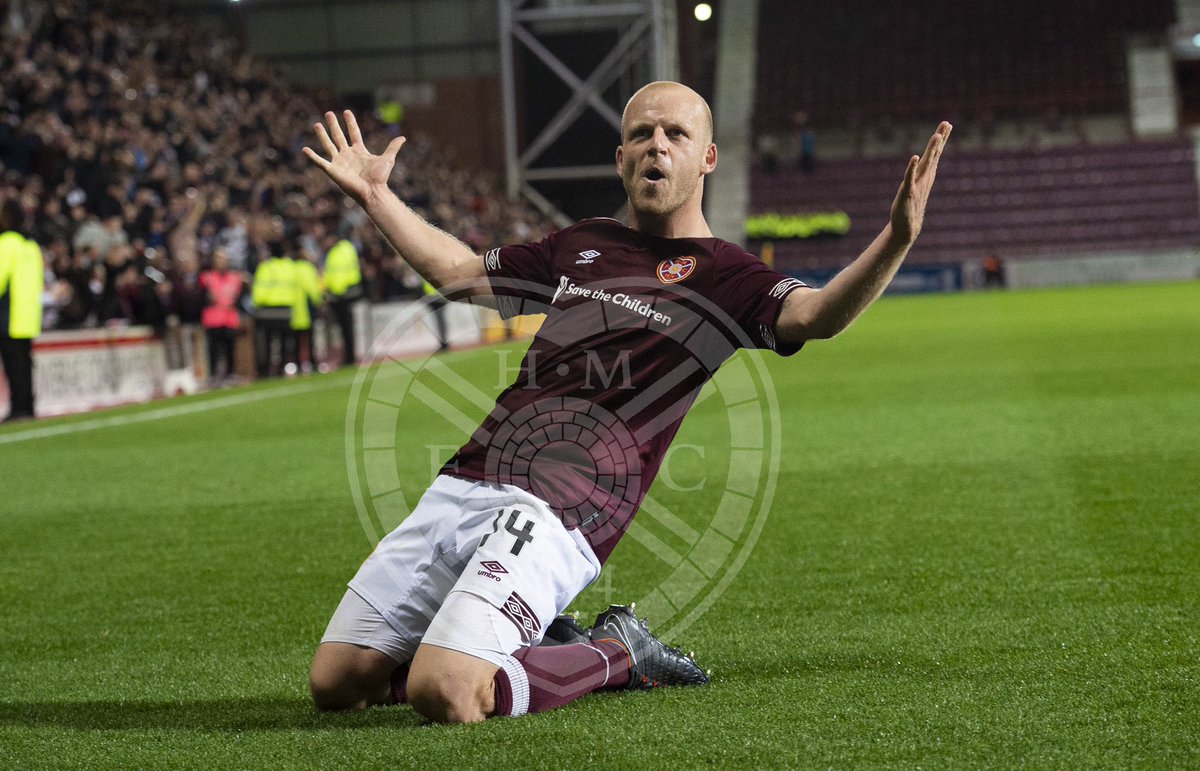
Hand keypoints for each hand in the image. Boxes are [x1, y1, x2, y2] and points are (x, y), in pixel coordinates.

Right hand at [303, 110, 405, 208]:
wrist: (373, 192)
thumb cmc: (380, 178)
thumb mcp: (387, 159)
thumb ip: (393, 147)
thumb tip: (403, 137)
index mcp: (359, 151)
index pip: (353, 133)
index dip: (350, 123)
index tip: (346, 111)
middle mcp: (348, 155)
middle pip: (339, 137)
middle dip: (334, 125)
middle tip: (328, 113)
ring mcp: (339, 162)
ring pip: (329, 145)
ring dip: (322, 135)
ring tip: (316, 124)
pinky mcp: (333, 171)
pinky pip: (320, 162)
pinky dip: (312, 156)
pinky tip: (305, 149)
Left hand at [889, 121, 951, 244]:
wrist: (906, 228)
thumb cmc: (911, 206)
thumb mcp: (917, 187)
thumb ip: (920, 175)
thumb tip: (923, 164)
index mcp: (926, 174)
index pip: (935, 153)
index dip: (942, 139)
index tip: (948, 124)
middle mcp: (924, 177)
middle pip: (933, 155)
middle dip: (940, 139)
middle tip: (947, 123)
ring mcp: (917, 184)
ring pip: (925, 164)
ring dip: (931, 150)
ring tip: (936, 136)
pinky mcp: (907, 192)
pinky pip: (910, 178)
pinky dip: (911, 167)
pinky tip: (914, 158)